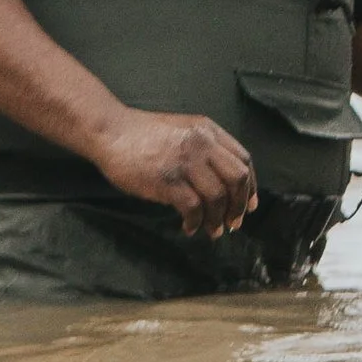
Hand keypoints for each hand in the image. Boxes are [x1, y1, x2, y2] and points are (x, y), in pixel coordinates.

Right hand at [93, 108, 258, 236]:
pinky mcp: (167, 180)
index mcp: (210, 131)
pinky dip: (195, 221)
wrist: (111, 132)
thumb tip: (224, 181)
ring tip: (212, 230)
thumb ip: (206, 148)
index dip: (250, 186)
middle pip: (237, 178)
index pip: (244, 160)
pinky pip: (193, 207)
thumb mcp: (184, 130)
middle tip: (233, 223)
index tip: (249, 205)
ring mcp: (186, 162)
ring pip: (217, 196)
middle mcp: (203, 144)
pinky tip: (189, 227)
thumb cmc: (145, 135)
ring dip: (217, 218)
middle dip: (239, 205)